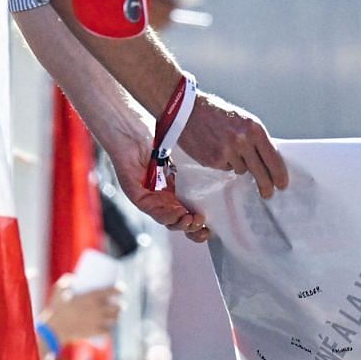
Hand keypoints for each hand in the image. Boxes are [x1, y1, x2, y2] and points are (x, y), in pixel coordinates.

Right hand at [40, 273, 122, 340]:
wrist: (53, 329)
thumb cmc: (56, 308)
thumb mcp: (59, 289)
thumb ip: (66, 280)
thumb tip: (74, 277)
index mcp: (94, 296)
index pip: (114, 291)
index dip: (120, 289)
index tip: (121, 289)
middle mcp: (99, 309)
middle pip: (117, 306)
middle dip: (120, 305)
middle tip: (117, 303)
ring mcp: (98, 321)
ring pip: (114, 319)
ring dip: (117, 316)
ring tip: (116, 315)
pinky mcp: (94, 332)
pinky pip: (107, 332)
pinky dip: (110, 330)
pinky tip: (111, 328)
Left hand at [94, 97, 210, 241]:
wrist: (133, 128)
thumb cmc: (158, 137)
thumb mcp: (185, 156)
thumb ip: (199, 169)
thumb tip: (228, 173)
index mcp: (176, 191)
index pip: (190, 213)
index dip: (201, 224)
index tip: (213, 228)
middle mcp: (164, 198)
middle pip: (180, 223)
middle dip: (193, 231)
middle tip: (205, 230)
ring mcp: (150, 198)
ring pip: (167, 221)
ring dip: (181, 224)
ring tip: (193, 221)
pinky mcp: (137, 195)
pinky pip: (152, 211)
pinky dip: (166, 215)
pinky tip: (178, 213)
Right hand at [179, 92, 288, 197]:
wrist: (188, 111)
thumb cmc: (218, 114)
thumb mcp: (244, 120)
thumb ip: (257, 139)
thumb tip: (268, 161)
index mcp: (254, 129)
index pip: (273, 158)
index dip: (279, 174)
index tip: (282, 184)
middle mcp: (243, 141)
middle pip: (260, 171)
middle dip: (266, 185)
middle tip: (268, 193)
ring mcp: (227, 152)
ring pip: (242, 170)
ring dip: (240, 165)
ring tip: (229, 149)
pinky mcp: (213, 161)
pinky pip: (226, 168)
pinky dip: (224, 163)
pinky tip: (217, 150)